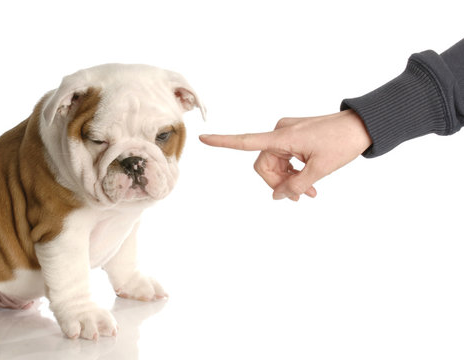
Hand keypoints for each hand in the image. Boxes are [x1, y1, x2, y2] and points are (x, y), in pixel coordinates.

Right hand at [199, 110, 371, 200]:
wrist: (362, 126)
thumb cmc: (342, 143)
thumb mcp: (319, 169)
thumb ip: (295, 186)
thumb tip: (278, 196)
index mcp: (282, 137)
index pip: (245, 141)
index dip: (223, 142)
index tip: (202, 139)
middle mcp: (279, 133)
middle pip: (263, 165)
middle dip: (277, 183)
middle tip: (298, 198)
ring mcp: (287, 134)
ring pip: (275, 164)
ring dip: (288, 180)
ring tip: (309, 193)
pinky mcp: (294, 136)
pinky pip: (285, 158)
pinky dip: (293, 172)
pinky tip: (309, 183)